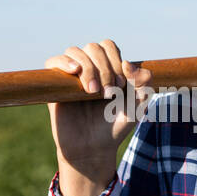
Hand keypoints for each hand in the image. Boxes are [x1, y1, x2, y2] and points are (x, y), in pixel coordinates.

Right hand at [44, 40, 154, 195]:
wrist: (93, 148)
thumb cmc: (115, 127)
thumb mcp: (137, 107)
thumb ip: (143, 85)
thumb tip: (128, 64)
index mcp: (107, 68)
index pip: (108, 46)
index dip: (115, 60)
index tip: (121, 84)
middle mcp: (89, 68)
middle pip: (93, 47)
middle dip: (104, 67)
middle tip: (108, 93)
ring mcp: (71, 76)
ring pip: (74, 51)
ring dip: (87, 67)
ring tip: (92, 91)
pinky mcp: (55, 85)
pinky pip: (53, 62)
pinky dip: (63, 62)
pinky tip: (74, 71)